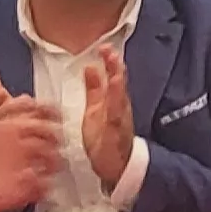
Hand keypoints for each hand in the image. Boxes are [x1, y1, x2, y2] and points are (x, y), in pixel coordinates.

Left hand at [79, 43, 134, 188]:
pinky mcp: (116, 135)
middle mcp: (119, 108)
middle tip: (110, 52)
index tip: (103, 47)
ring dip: (118, 88)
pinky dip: (116, 111)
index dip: (109, 63)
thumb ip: (94, 88)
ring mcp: (119, 121)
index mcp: (113, 100)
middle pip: (119, 85)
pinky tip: (114, 104)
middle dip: (115, 69)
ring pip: (120, 101)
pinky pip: (116, 122)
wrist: (116, 165)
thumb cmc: (105, 136)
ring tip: (115, 73)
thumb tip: (89, 67)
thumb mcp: (96, 107)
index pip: (112, 77)